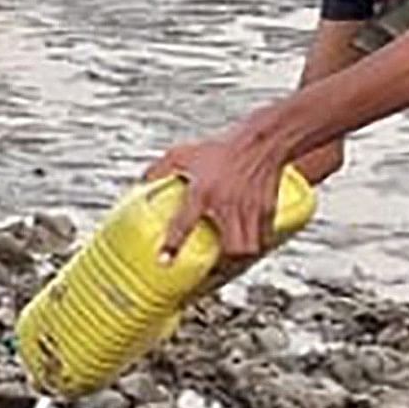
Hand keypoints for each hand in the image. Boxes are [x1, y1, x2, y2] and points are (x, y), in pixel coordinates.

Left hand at [141, 111, 295, 257]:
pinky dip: (257, 244)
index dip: (173, 243)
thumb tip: (141, 182)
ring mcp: (249, 208)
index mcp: (202, 192)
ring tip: (229, 257)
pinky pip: (265, 236)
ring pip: (250, 247)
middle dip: (223, 262)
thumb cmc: (220, 148)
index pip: (184, 222)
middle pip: (232, 248)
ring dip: (239, 256)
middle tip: (211, 266)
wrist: (261, 141)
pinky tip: (249, 243)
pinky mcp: (267, 209)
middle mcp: (226, 204)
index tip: (165, 261)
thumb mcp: (184, 154)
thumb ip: (160, 169)